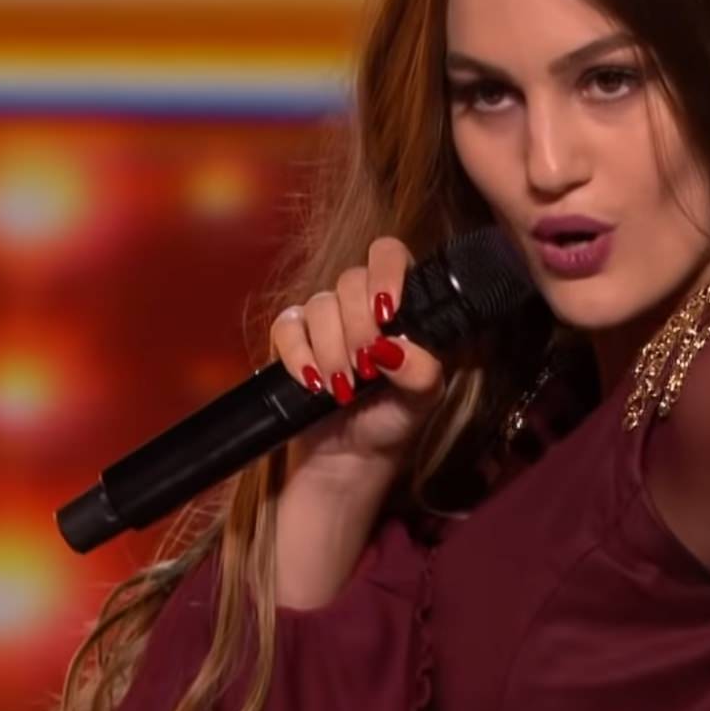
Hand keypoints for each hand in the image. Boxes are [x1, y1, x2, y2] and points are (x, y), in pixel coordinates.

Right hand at [268, 236, 445, 473]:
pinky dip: (299, 356)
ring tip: (344, 388)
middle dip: (358, 326)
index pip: (390, 255)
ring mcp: (325, 319)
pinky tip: (313, 382)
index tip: (386, 311)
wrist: (353, 456)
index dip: (385, 271)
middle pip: (350, 279)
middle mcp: (361, 305)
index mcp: (400, 306)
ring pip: (319, 304)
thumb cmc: (394, 419)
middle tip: (366, 367)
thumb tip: (390, 348)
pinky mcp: (293, 339)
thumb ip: (421, 371)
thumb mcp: (422, 399)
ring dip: (331, 350)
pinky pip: (286, 327)